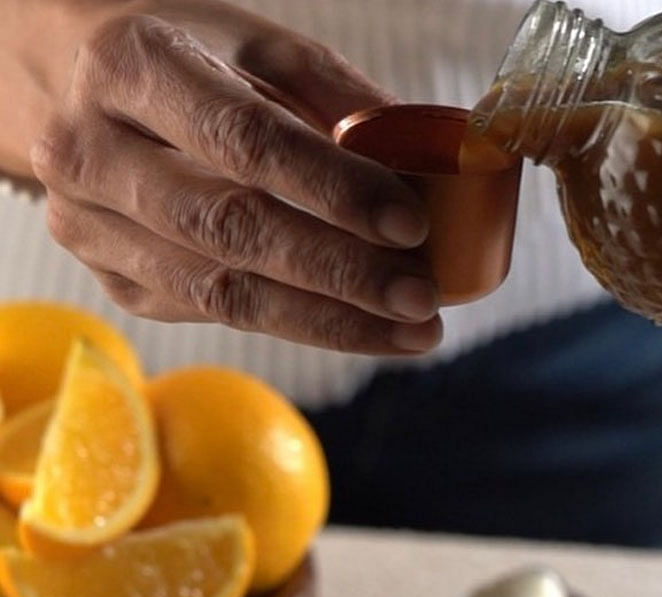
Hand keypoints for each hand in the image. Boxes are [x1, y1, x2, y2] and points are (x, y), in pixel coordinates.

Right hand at [21, 0, 441, 354]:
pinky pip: (217, 316)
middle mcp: (93, 151)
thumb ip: (338, 100)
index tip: (411, 225)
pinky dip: (299, 326)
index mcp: (134, 67)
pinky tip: (360, 327)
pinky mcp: (115, 280)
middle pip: (232, 229)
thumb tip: (432, 165)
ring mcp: (93, 227)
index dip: (333, 189)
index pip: (244, 139)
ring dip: (331, 322)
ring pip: (224, 294)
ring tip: (412, 331)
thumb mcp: (256, 47)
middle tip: (421, 298)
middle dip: (340, 275)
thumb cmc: (188, 63)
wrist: (78, 92)